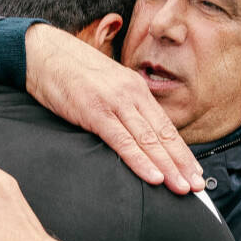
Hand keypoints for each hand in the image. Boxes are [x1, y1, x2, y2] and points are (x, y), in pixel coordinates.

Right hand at [23, 24, 202, 193]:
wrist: (43, 53)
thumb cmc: (69, 73)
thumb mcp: (103, 87)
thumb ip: (119, 107)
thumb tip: (130, 132)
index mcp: (135, 90)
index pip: (165, 127)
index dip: (181, 152)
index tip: (194, 172)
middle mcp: (131, 95)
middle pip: (163, 135)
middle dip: (182, 164)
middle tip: (197, 187)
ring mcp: (114, 102)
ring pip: (148, 141)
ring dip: (168, 167)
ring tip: (182, 187)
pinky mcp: (95, 111)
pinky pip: (123, 141)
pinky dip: (140, 161)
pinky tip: (154, 176)